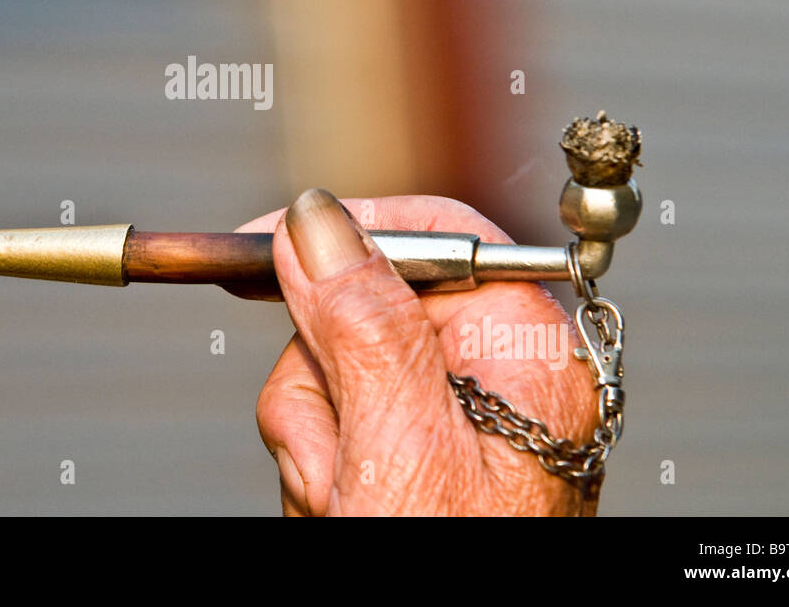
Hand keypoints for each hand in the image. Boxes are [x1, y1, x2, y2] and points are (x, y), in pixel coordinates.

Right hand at [237, 189, 599, 515]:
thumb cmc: (455, 570)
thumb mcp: (401, 450)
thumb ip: (362, 323)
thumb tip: (318, 219)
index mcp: (527, 352)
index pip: (435, 236)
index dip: (344, 230)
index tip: (262, 242)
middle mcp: (495, 375)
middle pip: (361, 308)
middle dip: (323, 381)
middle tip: (344, 456)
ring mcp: (450, 417)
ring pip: (327, 371)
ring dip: (316, 439)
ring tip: (349, 502)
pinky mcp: (409, 450)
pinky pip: (327, 421)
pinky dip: (318, 467)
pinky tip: (345, 508)